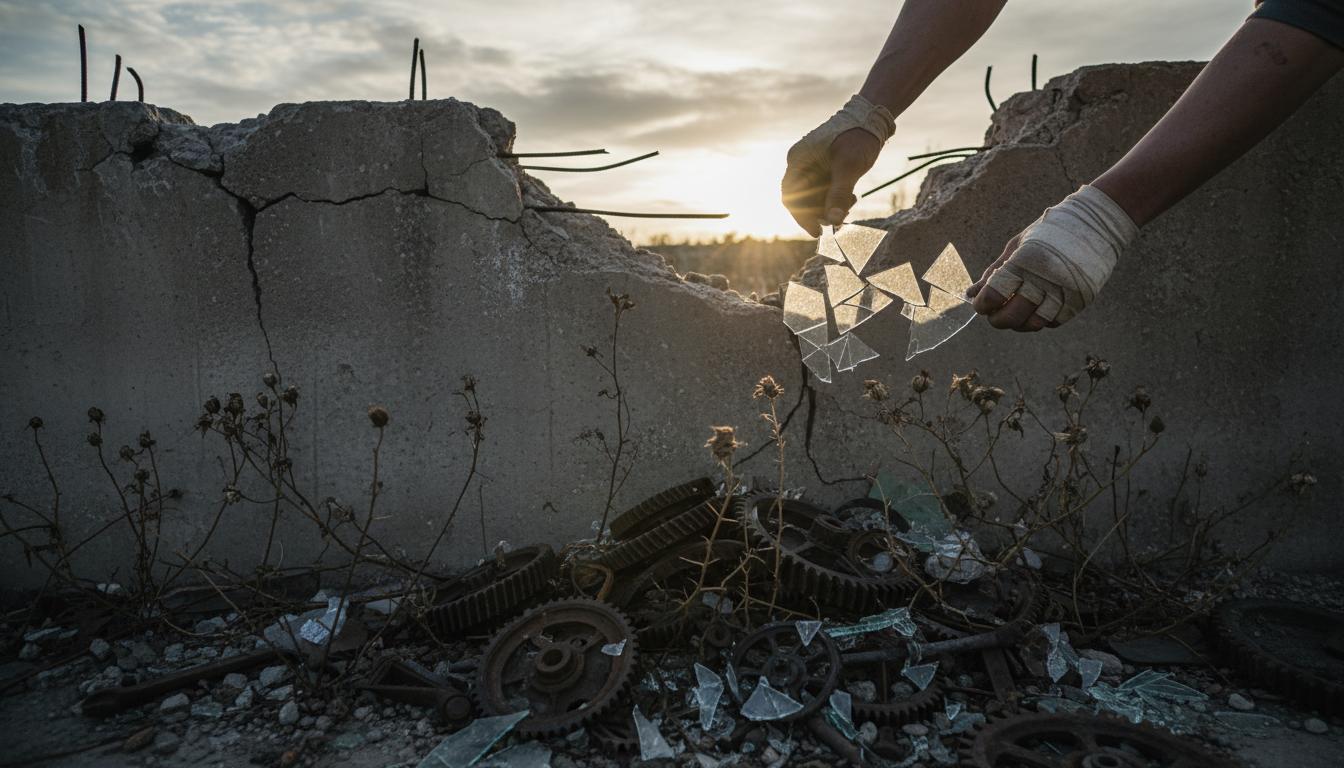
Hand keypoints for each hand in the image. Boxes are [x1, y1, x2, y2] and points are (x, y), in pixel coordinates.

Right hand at [782, 94, 894, 236]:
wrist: (872, 118)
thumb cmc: (857, 137)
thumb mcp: (849, 166)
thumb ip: (839, 194)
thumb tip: (833, 221)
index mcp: (798, 160)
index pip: (790, 196)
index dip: (801, 217)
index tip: (817, 231)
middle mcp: (801, 165)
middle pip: (802, 200)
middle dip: (820, 212)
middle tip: (838, 220)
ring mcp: (813, 167)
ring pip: (814, 198)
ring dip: (830, 207)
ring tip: (849, 205)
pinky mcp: (825, 169)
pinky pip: (825, 192)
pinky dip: (835, 200)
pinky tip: (851, 199)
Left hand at [966, 185, 1138, 331]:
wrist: (1098, 224)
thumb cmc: (1051, 231)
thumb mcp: (1017, 244)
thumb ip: (994, 271)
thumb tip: (971, 294)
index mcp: (1025, 261)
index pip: (994, 296)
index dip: (982, 305)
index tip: (981, 304)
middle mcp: (1045, 279)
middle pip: (1011, 317)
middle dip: (997, 320)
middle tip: (994, 314)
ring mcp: (1065, 292)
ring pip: (1033, 324)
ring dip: (1018, 323)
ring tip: (1014, 312)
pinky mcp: (1080, 300)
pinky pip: (1054, 322)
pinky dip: (1040, 320)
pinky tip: (1036, 308)